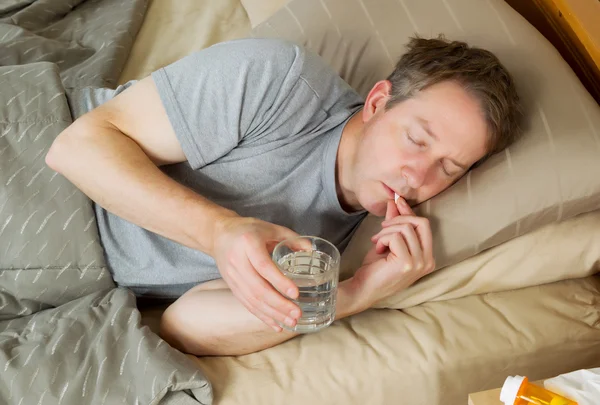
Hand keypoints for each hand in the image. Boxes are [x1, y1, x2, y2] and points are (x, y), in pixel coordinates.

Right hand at [212, 216, 302, 331]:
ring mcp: (232, 276)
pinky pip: (247, 304)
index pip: (263, 266)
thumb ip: (292, 238)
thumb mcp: (270, 227)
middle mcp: (237, 261)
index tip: (295, 293)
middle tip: (297, 314)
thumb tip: (311, 251)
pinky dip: (262, 316)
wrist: (218, 234)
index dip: (279, 281)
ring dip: (272, 314)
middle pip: (257, 288)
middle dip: (278, 304)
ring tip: (291, 323)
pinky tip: (276, 325)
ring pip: (252, 299)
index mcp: (248, 243)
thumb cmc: (248, 229)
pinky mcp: (231, 286)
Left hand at [353, 197, 434, 305]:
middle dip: (399, 218)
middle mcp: (428, 261)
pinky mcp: (407, 263)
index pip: (424, 226)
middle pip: (422, 223)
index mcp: (427, 257)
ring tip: (377, 241)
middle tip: (382, 227)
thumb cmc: (376, 268)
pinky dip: (383, 239)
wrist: (363, 289)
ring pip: (406, 228)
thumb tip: (396, 201)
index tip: (397, 201)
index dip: (409, 212)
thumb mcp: (388, 241)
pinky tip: (377, 248)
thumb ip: (395, 223)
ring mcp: (419, 263)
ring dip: (386, 231)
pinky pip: (396, 237)